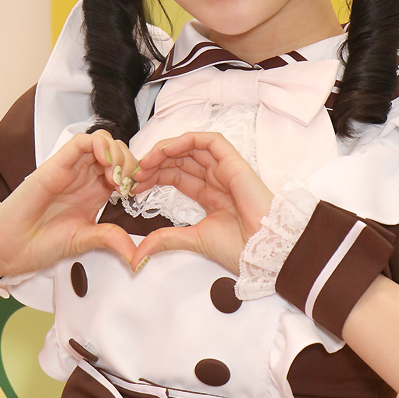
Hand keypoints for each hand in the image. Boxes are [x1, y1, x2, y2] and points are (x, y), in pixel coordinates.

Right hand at [0, 131, 138, 278]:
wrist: (9, 247)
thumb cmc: (41, 244)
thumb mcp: (85, 240)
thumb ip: (110, 239)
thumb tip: (137, 257)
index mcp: (95, 192)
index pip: (123, 169)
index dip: (135, 175)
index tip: (136, 194)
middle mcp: (85, 177)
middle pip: (116, 151)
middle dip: (130, 163)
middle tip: (127, 185)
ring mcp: (71, 168)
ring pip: (102, 141)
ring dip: (117, 153)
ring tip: (116, 177)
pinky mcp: (56, 163)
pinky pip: (82, 142)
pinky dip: (99, 145)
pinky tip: (105, 164)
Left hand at [131, 132, 272, 273]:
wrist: (262, 249)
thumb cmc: (239, 247)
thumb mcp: (192, 240)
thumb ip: (165, 240)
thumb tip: (136, 257)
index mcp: (209, 195)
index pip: (177, 175)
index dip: (155, 175)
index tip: (136, 185)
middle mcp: (216, 179)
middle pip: (180, 160)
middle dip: (155, 163)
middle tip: (136, 173)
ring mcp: (225, 169)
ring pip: (192, 147)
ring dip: (166, 150)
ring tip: (147, 161)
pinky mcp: (234, 162)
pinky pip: (210, 141)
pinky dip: (187, 140)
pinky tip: (167, 150)